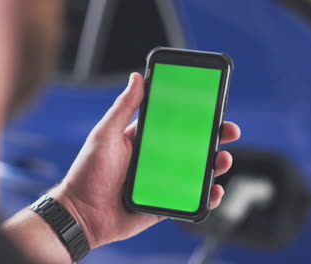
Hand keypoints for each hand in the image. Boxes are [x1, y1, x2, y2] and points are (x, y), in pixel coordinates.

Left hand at [49, 73, 240, 247]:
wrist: (81, 215)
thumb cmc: (87, 173)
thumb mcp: (105, 134)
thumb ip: (123, 107)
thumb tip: (137, 77)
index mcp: (145, 140)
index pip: (176, 123)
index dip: (197, 115)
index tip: (213, 106)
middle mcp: (157, 160)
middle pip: (194, 146)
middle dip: (215, 137)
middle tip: (229, 131)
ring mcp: (163, 182)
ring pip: (197, 172)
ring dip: (215, 165)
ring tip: (223, 159)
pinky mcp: (165, 204)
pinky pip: (191, 199)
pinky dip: (207, 196)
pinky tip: (214, 190)